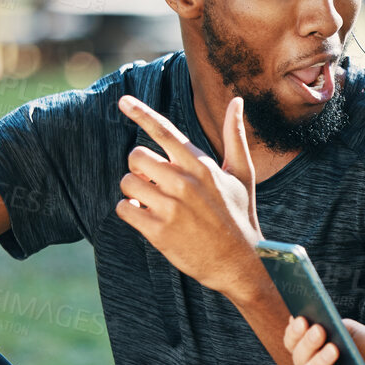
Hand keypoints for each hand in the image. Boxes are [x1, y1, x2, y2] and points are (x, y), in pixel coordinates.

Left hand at [115, 93, 262, 296]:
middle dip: (140, 168)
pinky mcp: (159, 232)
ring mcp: (171, 208)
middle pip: (136, 156)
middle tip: (155, 182)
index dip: (141, 113)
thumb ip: (235, 136)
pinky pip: (124, 209)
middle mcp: (184, 182)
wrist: (240, 264)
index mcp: (201, 165)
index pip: (164, 131)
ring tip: (152, 202)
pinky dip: (130, 212)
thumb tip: (237, 100)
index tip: (122, 100)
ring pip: (127, 183)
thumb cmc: (240, 216)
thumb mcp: (242, 174)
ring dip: (134, 192)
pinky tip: (146, 217)